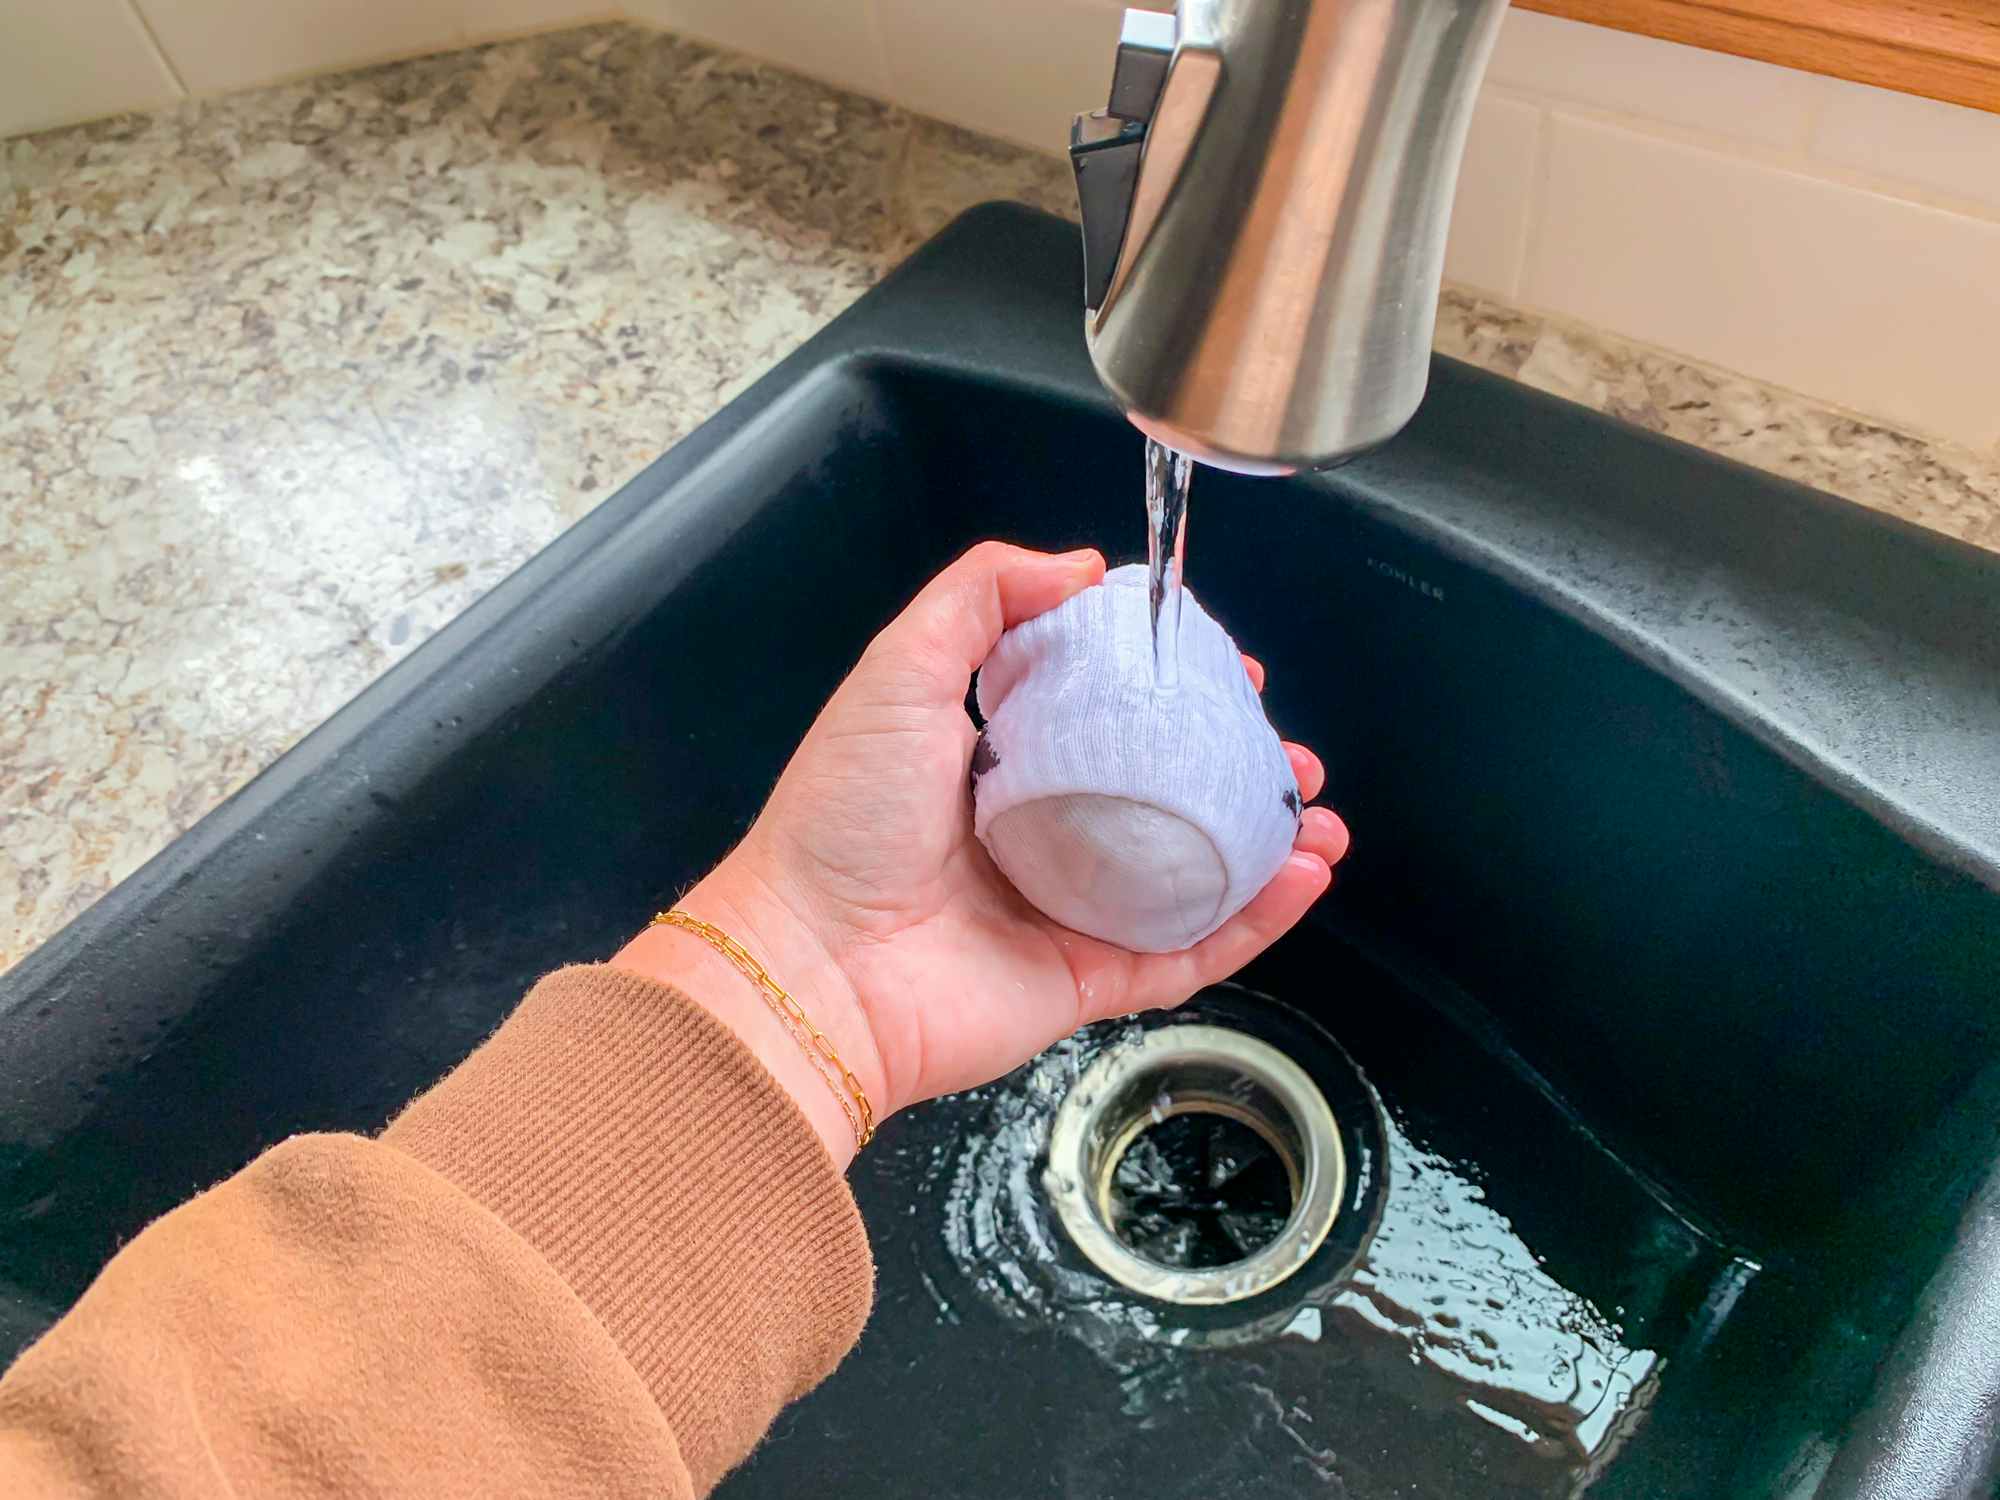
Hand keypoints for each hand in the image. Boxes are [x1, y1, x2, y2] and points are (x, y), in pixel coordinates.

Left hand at [615, 543, 1349, 1164]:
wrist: (814, 964)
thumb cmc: (842, 819)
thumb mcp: (900, 670)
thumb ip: (980, 598)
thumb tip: (1077, 565)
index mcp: (997, 762)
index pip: (1108, 716)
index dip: (1173, 689)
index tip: (1230, 665)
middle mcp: (1039, 834)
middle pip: (1165, 796)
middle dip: (1239, 769)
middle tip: (1290, 749)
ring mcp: (1068, 911)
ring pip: (1194, 875)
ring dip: (1267, 845)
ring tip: (1320, 817)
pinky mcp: (1087, 981)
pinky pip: (1189, 949)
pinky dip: (1255, 920)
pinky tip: (1303, 879)